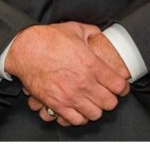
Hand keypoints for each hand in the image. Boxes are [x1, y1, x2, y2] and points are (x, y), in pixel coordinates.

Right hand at [7, 22, 129, 125]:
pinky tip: (79, 109)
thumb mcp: (76, 29)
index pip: (118, 85)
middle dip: (111, 98)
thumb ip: (92, 32)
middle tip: (108, 94)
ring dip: (96, 109)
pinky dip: (79, 117)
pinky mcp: (57, 104)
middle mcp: (83, 83)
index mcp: (92, 64)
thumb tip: (100, 34)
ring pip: (94, 114)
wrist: (26, 50)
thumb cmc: (48, 39)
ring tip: (94, 103)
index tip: (121, 86)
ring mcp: (70, 96)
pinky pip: (75, 120)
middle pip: (109, 103)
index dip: (123, 87)